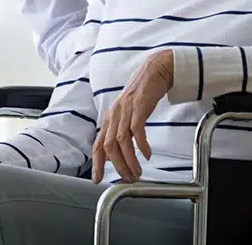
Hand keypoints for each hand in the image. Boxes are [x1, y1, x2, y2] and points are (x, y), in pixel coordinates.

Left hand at [92, 49, 173, 183]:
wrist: (154, 71)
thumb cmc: (142, 94)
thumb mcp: (126, 113)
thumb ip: (119, 131)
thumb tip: (113, 154)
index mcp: (110, 117)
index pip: (99, 144)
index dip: (97, 163)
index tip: (98, 179)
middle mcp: (115, 114)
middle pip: (110, 146)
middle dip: (118, 166)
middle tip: (128, 179)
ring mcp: (126, 110)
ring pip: (122, 141)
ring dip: (130, 160)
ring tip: (138, 172)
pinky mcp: (139, 106)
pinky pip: (137, 130)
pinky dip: (141, 145)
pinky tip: (147, 154)